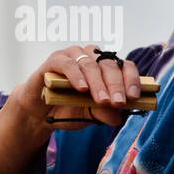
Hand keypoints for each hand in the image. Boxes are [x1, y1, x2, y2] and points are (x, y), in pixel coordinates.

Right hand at [12, 43, 141, 131]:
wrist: (40, 113)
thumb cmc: (68, 109)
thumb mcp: (90, 114)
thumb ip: (103, 113)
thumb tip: (118, 117)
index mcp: (105, 67)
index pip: (124, 66)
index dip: (131, 79)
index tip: (134, 96)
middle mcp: (91, 56)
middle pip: (109, 65)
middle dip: (115, 85)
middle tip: (118, 102)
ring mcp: (73, 56)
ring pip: (90, 64)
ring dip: (98, 83)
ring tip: (102, 100)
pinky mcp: (54, 60)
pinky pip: (67, 64)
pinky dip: (76, 76)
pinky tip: (81, 89)